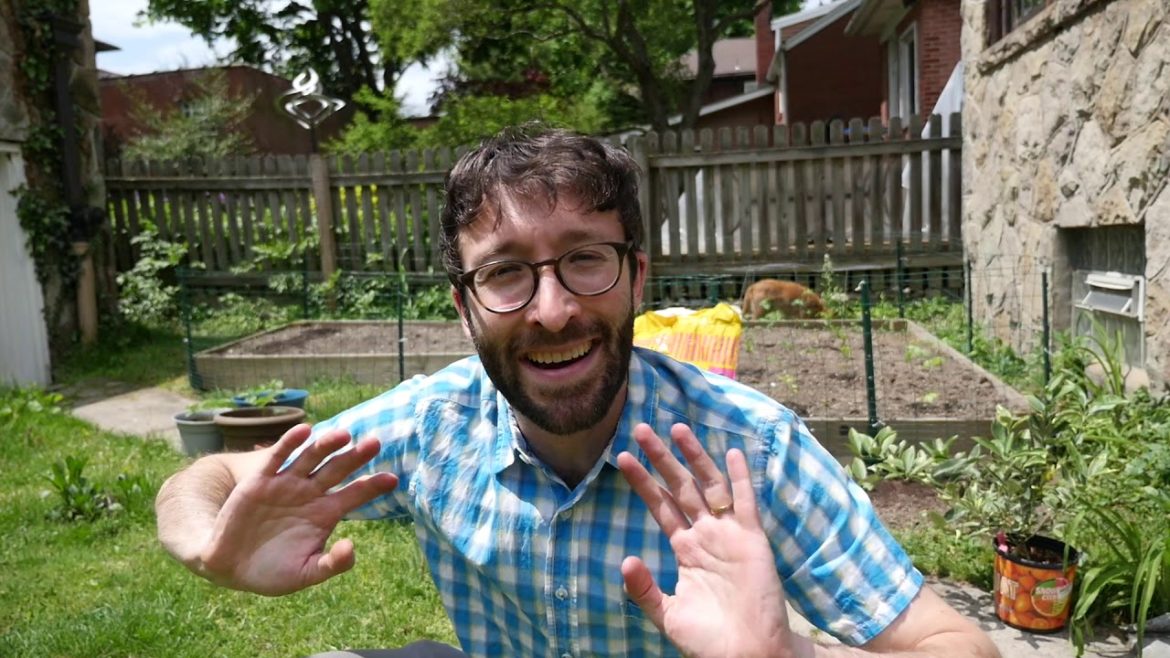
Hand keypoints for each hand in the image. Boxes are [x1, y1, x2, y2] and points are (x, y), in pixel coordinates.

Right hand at [199, 424, 396, 595]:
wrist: (230, 568)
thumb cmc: (272, 571)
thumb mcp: (305, 573)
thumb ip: (330, 564)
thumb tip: (352, 548)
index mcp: (325, 513)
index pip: (354, 495)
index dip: (372, 486)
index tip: (393, 479)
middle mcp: (309, 493)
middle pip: (337, 470)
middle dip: (355, 457)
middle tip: (375, 443)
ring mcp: (286, 484)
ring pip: (311, 458)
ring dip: (326, 445)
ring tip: (344, 435)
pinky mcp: (260, 481)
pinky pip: (278, 458)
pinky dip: (290, 443)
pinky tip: (305, 431)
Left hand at [617, 423, 792, 657]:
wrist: (746, 654)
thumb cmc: (708, 639)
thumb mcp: (667, 614)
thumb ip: (644, 589)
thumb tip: (624, 560)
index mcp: (686, 548)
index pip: (660, 506)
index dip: (643, 482)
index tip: (621, 458)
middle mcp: (706, 534)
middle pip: (681, 487)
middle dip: (661, 459)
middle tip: (641, 430)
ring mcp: (729, 534)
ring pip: (710, 485)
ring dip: (695, 457)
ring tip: (677, 428)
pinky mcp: (752, 539)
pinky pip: (745, 503)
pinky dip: (740, 478)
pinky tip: (732, 453)